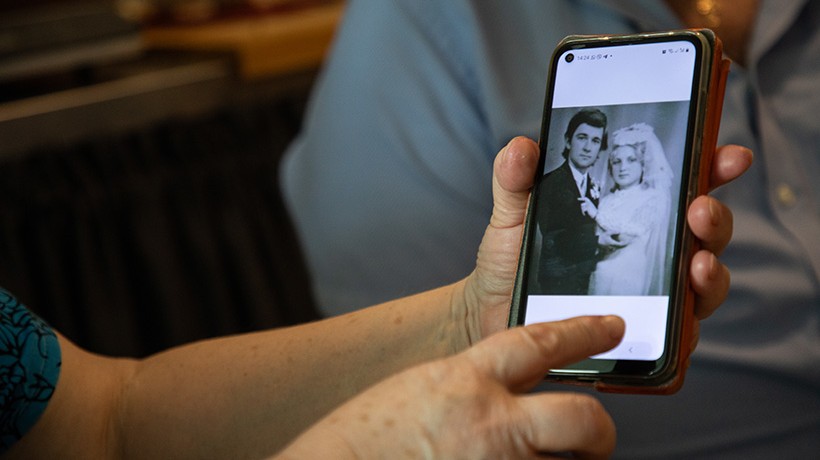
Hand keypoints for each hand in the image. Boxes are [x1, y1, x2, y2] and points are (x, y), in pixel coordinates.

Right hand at [277, 315, 625, 459]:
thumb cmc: (365, 438)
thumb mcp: (420, 392)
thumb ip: (471, 387)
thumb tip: (515, 394)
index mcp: (463, 381)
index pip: (540, 341)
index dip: (584, 331)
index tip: (611, 327)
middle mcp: (488, 425)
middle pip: (583, 418)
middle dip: (598, 431)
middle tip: (593, 437)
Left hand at [459, 137, 752, 343]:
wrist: (489, 317)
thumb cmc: (509, 263)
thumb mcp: (511, 216)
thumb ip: (516, 180)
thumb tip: (523, 146)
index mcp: (627, 211)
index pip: (680, 184)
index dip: (712, 167)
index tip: (728, 157)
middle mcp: (650, 250)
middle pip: (703, 230)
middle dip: (714, 217)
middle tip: (699, 209)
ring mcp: (653, 293)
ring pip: (704, 280)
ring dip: (713, 270)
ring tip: (698, 262)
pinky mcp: (645, 334)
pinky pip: (681, 332)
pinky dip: (690, 323)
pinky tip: (683, 317)